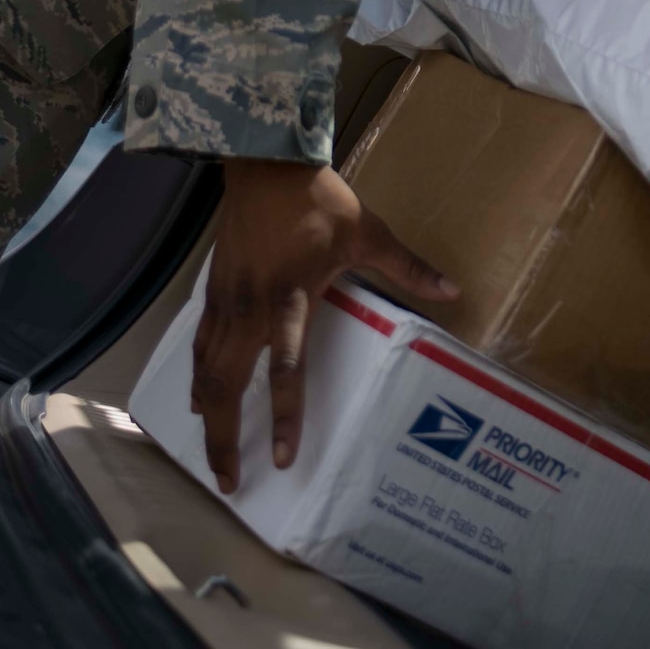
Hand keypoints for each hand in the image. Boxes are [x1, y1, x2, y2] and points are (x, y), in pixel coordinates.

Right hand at [192, 159, 456, 493]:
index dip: (282, 416)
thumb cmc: (319, 200)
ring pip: (206, 371)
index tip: (281, 458)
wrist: (266, 166)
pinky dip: (196, 377)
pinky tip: (195, 399)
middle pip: (228, 385)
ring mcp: (227, 302)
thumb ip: (408, 268)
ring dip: (206, 416)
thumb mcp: (369, 232)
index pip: (286, 368)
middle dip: (224, 438)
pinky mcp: (213, 291)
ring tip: (210, 456)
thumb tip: (453, 291)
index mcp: (291, 298)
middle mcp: (252, 308)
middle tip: (228, 482)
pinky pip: (199, 345)